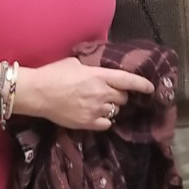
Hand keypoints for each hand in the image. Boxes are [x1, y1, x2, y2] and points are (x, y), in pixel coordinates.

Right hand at [19, 56, 153, 130]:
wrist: (37, 92)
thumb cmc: (54, 73)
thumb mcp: (76, 63)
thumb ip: (93, 68)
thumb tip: (100, 70)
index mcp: (99, 76)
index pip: (128, 80)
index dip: (142, 85)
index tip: (151, 88)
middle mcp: (101, 93)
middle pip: (123, 98)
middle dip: (120, 96)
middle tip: (111, 93)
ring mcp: (94, 110)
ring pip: (115, 112)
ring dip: (111, 108)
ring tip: (100, 104)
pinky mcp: (86, 124)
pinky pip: (106, 124)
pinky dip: (104, 120)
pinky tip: (96, 115)